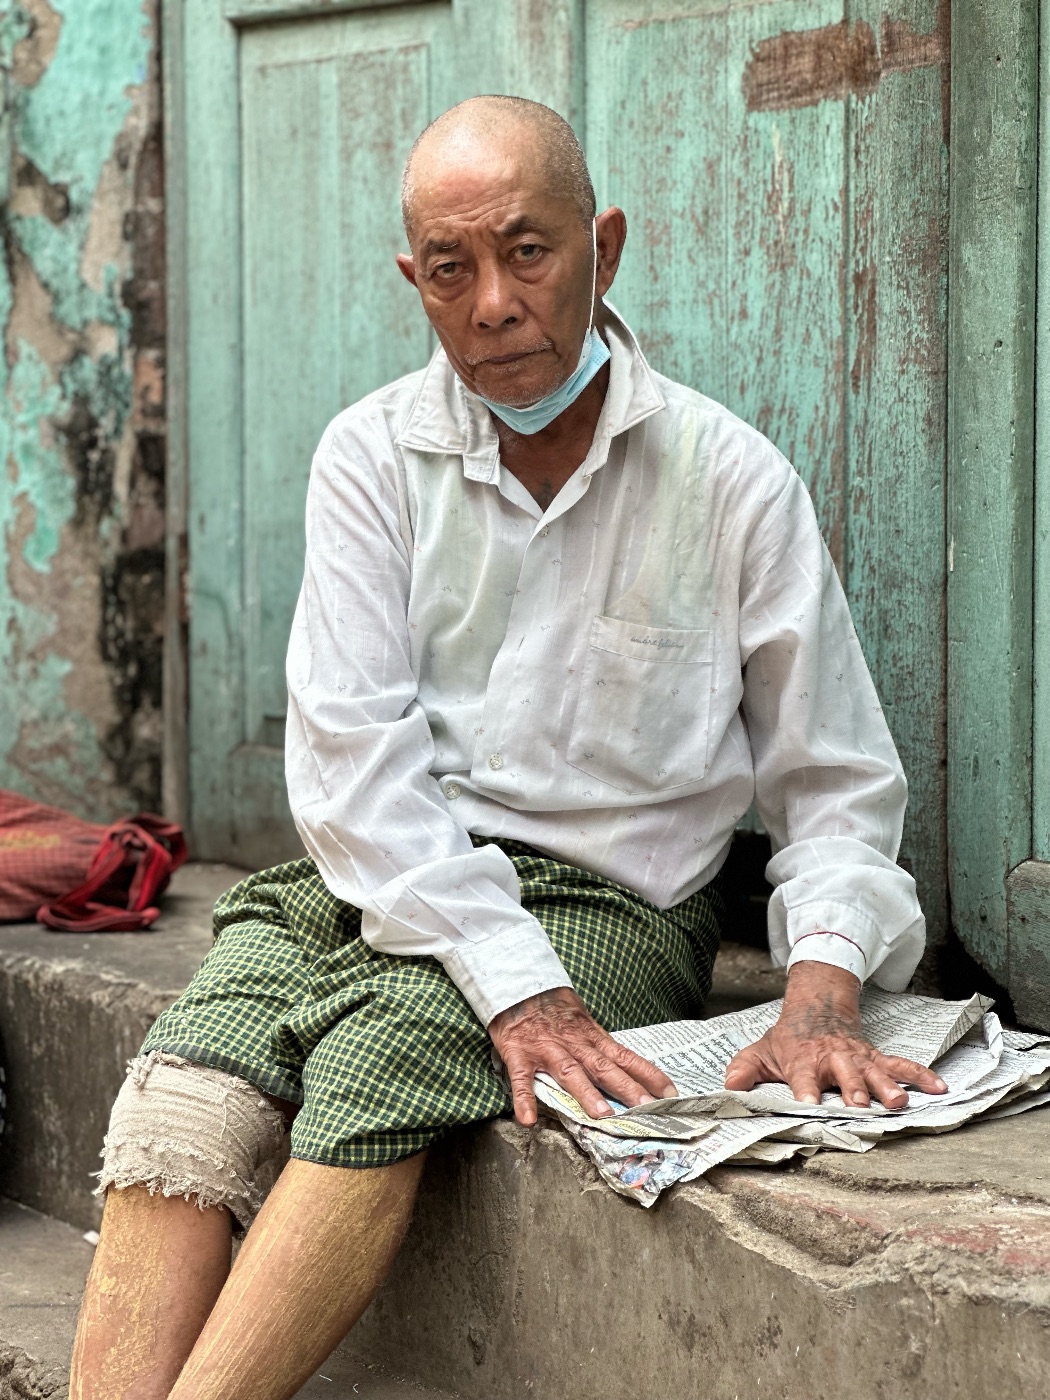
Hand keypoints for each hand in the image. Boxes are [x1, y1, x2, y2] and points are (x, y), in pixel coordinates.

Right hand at [488, 987, 677, 1126]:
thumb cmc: (553, 1007)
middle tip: (646, 1108)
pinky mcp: (519, 1054)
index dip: (648, 1075)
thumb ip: (598, 1045)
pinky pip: (521, 1079)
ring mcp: (546, 1050)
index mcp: (591, 1038)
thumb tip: (623, 1070)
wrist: (517, 984)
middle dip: (626, 1088)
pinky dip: (524, 1099)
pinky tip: (528, 1119)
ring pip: (570, 1072)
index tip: (669, 1093)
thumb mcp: (582, 1021)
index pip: (626, 1057)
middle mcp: (573, 1044)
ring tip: (601, 1115)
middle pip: (604, 1068)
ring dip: (586, 1093)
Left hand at [724, 961, 947, 1108]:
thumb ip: (744, 1070)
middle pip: (844, 1075)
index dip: (804, 1091)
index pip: (803, 1077)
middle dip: (852, 1090)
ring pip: (875, 1072)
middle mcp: (833, 1059)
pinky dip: (921, 1075)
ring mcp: (859, 1058)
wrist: (816, 1006)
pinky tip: (939, 1088)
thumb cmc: (788, 1038)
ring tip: (899, 1103)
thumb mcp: (760, 1051)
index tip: (807, 1105)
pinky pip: (902, 1065)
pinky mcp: (877, 1057)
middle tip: (859, 1105)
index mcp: (803, 1060)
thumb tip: (728, 1087)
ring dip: (887, 1086)